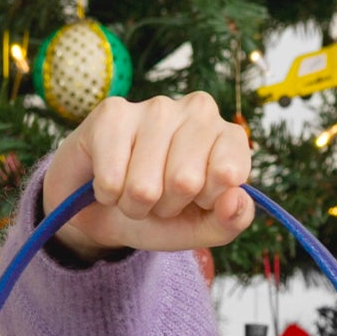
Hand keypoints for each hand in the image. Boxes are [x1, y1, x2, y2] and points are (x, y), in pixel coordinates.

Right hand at [41, 92, 256, 260]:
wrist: (102, 210)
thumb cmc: (160, 210)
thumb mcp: (202, 227)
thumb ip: (232, 220)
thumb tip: (234, 199)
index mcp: (227, 135)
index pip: (229, 172)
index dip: (207, 200)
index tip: (197, 198)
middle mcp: (197, 111)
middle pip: (185, 181)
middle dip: (166, 205)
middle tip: (159, 197)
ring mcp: (155, 108)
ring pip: (144, 186)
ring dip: (135, 203)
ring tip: (133, 190)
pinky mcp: (113, 113)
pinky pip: (111, 179)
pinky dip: (108, 194)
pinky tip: (110, 180)